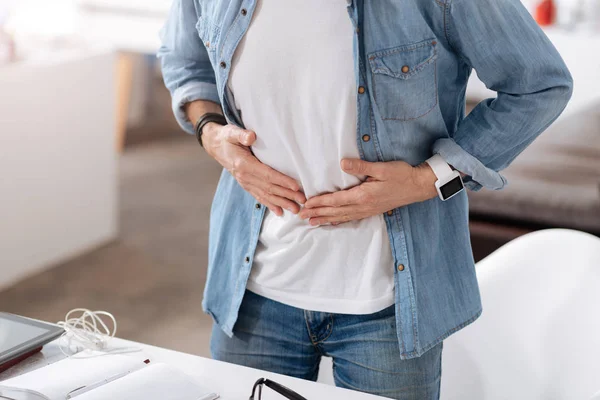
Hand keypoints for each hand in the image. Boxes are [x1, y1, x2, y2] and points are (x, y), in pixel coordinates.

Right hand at [202, 123, 305, 215]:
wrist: (216, 147)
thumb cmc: (227, 138)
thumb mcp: (232, 132)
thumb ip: (241, 135)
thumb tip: (251, 136)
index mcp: (244, 164)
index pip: (267, 175)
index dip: (282, 181)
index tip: (296, 187)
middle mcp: (244, 177)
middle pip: (269, 188)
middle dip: (287, 195)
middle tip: (302, 201)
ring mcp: (245, 183)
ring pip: (266, 195)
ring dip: (282, 203)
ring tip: (295, 210)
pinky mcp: (246, 185)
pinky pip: (259, 197)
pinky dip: (270, 205)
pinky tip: (280, 212)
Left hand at [299, 158, 437, 225]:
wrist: (418, 186)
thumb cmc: (401, 175)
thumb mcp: (381, 168)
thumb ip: (361, 167)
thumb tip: (342, 163)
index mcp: (363, 196)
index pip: (336, 200)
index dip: (320, 202)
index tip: (306, 204)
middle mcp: (363, 206)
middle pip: (335, 211)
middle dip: (317, 213)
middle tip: (301, 216)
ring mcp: (367, 210)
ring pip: (342, 217)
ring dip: (325, 219)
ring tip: (311, 223)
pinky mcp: (371, 211)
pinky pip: (351, 218)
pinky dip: (338, 221)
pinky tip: (332, 222)